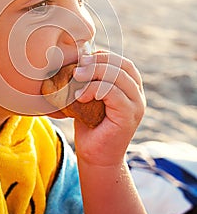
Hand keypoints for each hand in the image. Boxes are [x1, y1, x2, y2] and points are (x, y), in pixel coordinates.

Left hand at [73, 50, 145, 166]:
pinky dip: (94, 89)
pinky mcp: (129, 116)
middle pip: (122, 65)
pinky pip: (113, 92)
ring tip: (75, 78)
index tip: (82, 60)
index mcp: (132, 89)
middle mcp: (138, 96)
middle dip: (98, 61)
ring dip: (94, 73)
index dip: (103, 56)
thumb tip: (78, 59)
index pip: (123, 62)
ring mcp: (136, 106)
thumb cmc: (90, 127)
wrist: (95, 158)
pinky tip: (80, 96)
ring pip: (118, 76)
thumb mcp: (91, 98)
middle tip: (77, 68)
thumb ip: (92, 80)